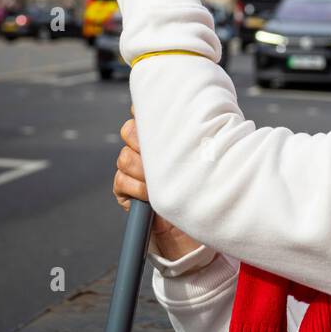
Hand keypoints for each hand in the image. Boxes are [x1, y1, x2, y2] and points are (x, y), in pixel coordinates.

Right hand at [114, 116, 202, 261]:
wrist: (191, 221)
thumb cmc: (202, 183)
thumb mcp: (201, 156)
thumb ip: (196, 136)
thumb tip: (209, 114)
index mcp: (160, 134)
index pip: (144, 112)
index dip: (144, 111)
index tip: (155, 114)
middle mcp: (142, 147)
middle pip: (129, 131)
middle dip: (142, 140)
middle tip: (160, 152)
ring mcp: (131, 168)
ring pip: (125, 157)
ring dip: (142, 168)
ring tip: (158, 181)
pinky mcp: (123, 189)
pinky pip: (121, 181)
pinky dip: (136, 187)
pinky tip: (150, 195)